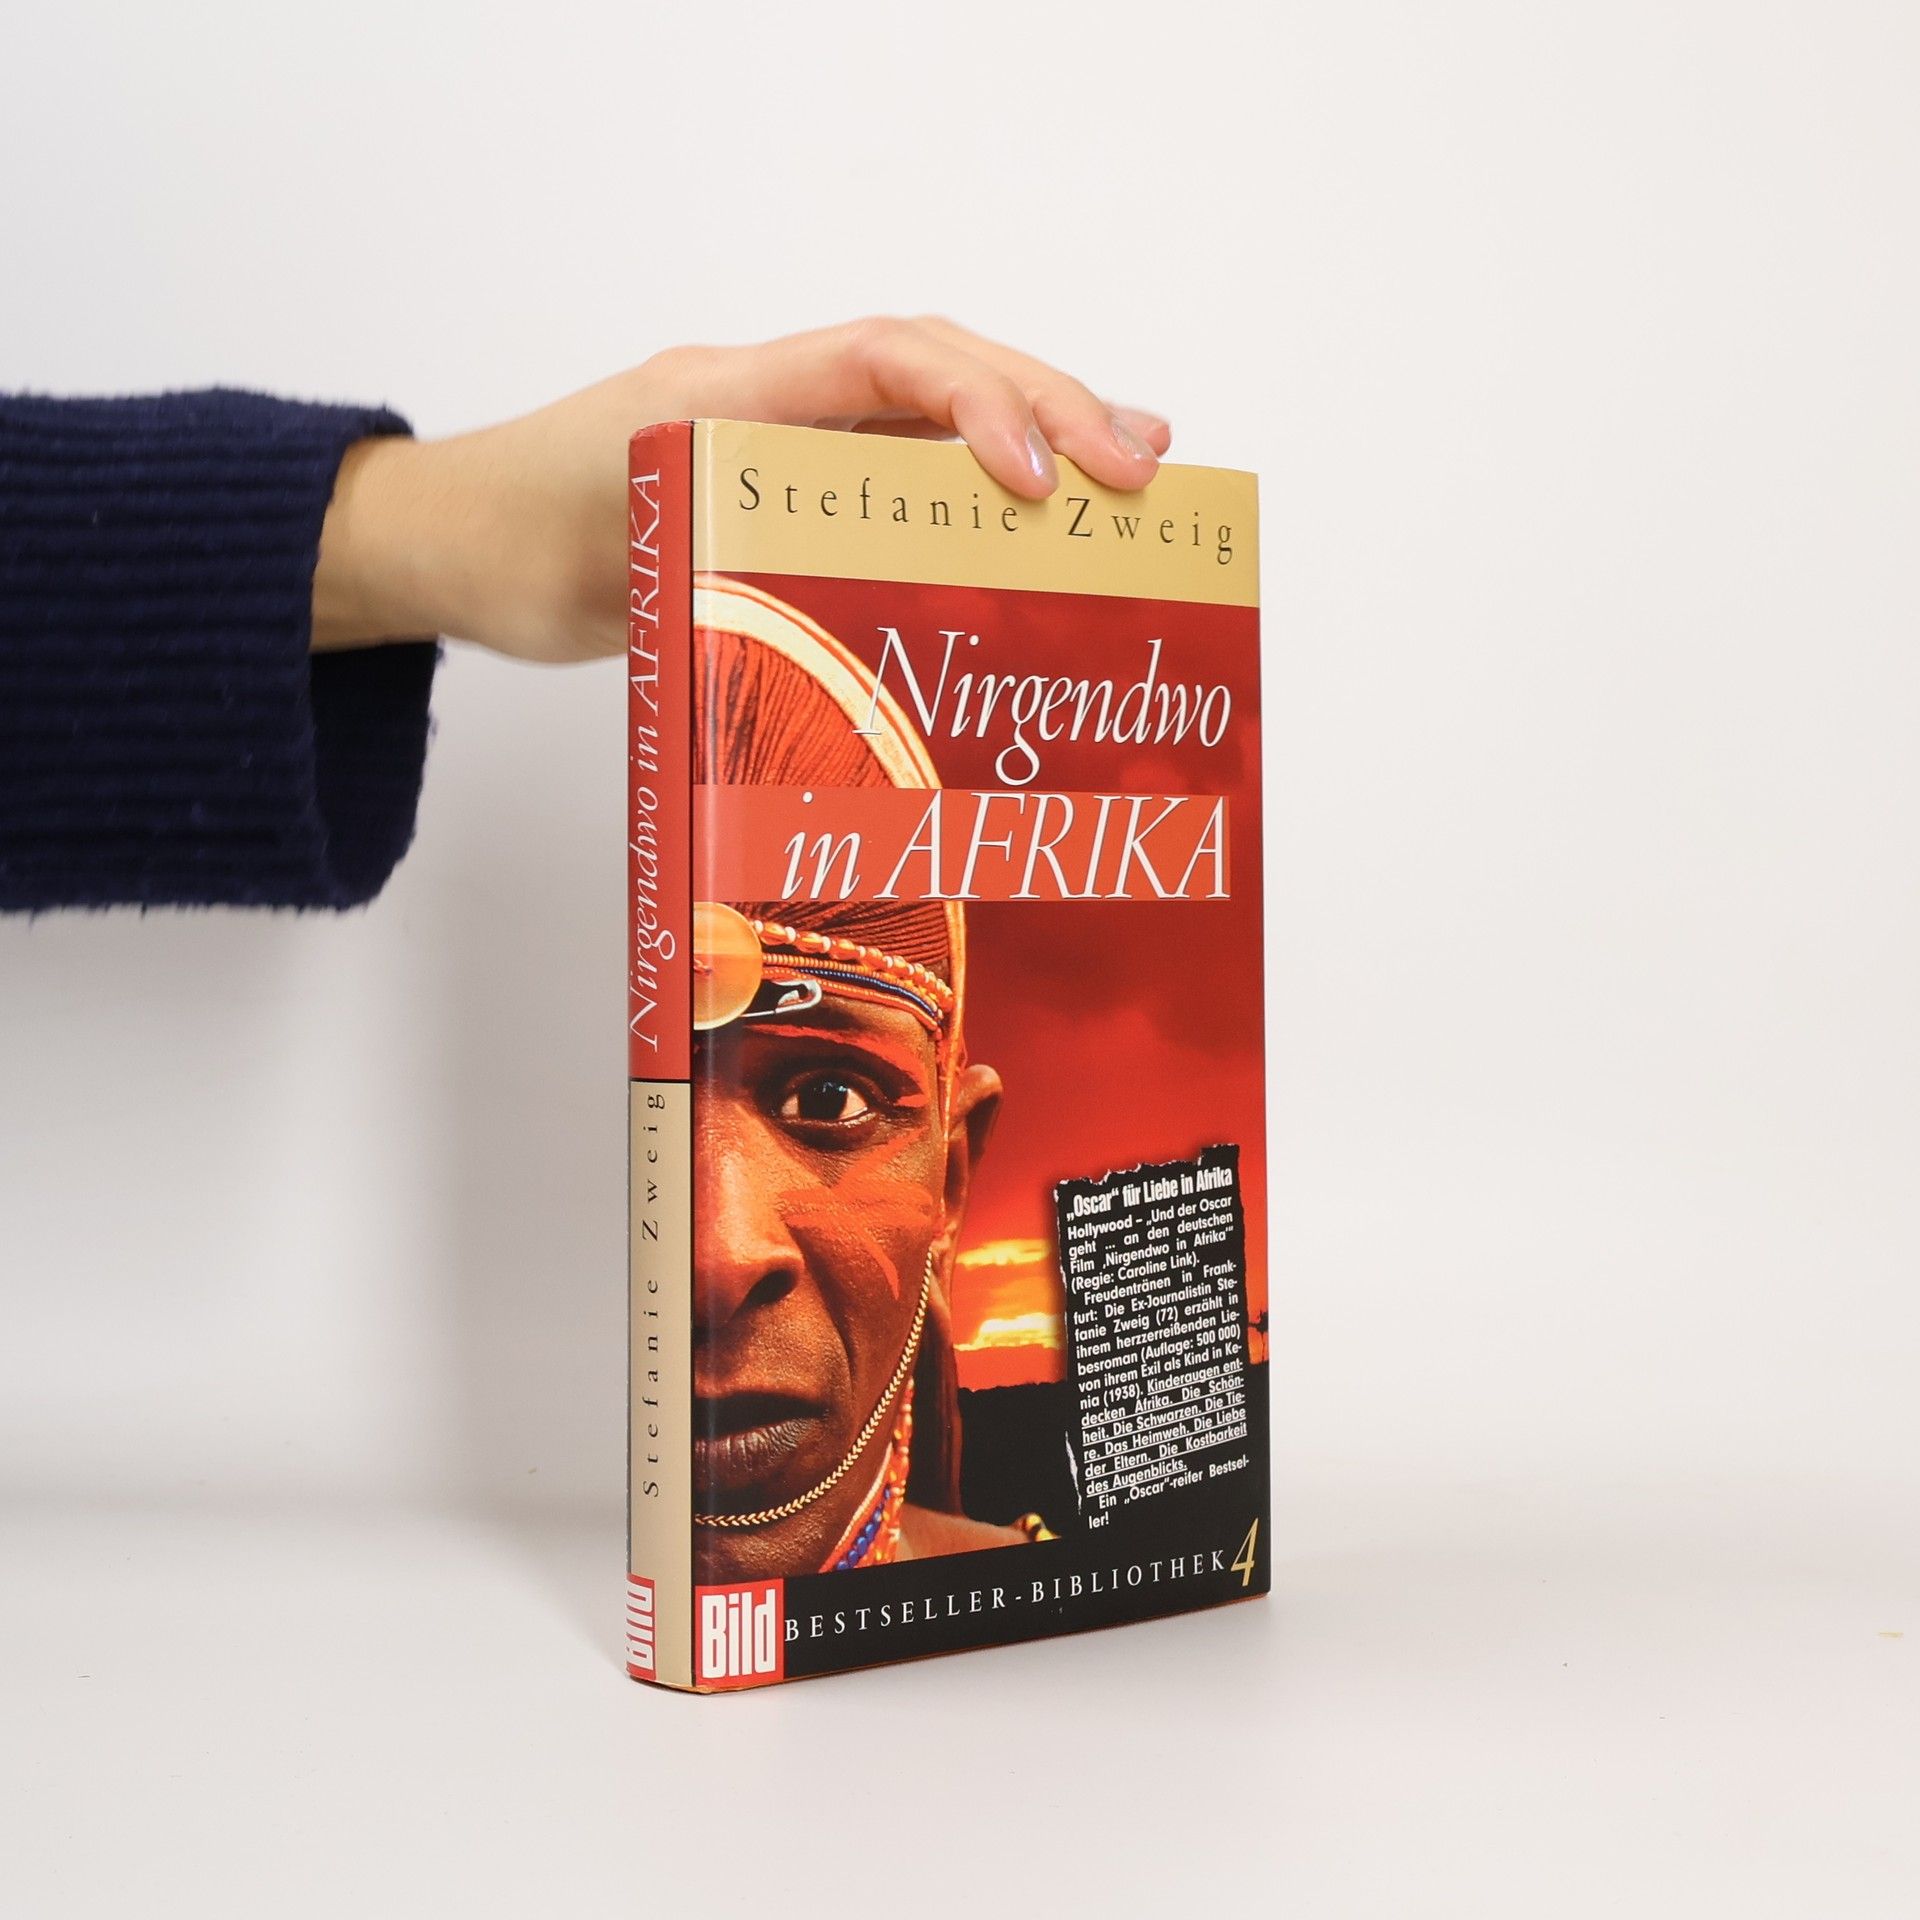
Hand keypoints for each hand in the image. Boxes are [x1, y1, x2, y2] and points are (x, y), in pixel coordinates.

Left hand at [312, 317, 1172, 662]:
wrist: (457, 540)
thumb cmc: (515, 550)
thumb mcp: (611, 572)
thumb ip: (711, 578)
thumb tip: (839, 635)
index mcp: (726, 395)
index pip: (881, 363)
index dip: (976, 411)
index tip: (1041, 487)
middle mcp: (769, 394)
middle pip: (936, 366)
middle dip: (1048, 407)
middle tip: (1143, 466)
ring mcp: (784, 428)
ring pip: (930, 407)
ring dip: (1034, 429)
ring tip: (1133, 469)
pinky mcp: (789, 473)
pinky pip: (899, 462)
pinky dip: (978, 479)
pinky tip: (1041, 514)